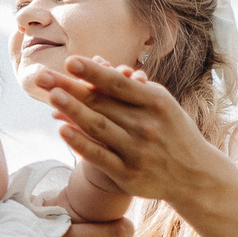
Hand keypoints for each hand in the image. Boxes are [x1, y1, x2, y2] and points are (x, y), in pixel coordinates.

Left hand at [26, 55, 231, 208]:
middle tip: (41, 76)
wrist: (196, 175)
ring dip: (72, 111)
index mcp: (156, 102)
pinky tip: (61, 129)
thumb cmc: (171, 130)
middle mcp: (147, 126)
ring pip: (99, 127)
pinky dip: (80, 143)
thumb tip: (93, 66)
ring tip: (51, 96)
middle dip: (69, 87)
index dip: (94, 72)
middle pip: (101, 103)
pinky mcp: (128, 175)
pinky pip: (99, 157)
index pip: (119, 84)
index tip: (70, 61)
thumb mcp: (159, 103)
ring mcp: (137, 151)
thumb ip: (129, 87)